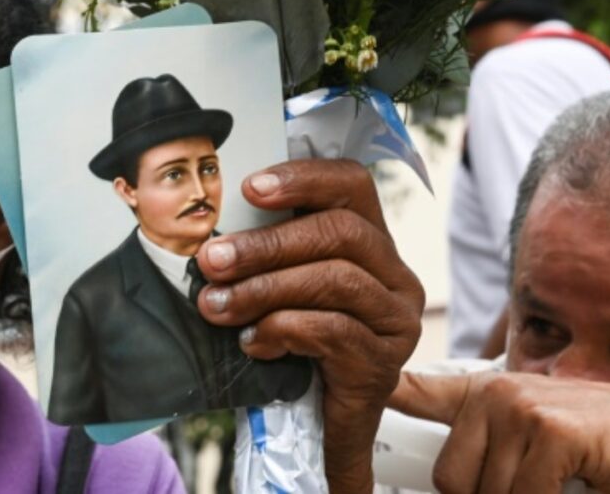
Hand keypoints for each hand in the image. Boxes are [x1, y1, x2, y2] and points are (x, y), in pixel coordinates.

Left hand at [195, 159, 424, 493]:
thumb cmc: (298, 348)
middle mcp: (397, 275)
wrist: (323, 432)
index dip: (304, 178)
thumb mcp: (287, 290)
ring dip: (266, 289)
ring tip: (217, 306)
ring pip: (337, 279)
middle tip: (211, 261)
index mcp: (375, 243)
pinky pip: (333, 330)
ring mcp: (397, 319)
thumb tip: (213, 231)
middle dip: (269, 244)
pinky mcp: (385, 362)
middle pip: (343, 232)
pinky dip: (283, 329)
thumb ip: (270, 255)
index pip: (353, 185)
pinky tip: (254, 342)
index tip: (249, 188)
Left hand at [389, 371, 609, 493]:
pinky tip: (576, 484)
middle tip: (531, 488)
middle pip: (450, 479)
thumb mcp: (534, 446)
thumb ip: (489, 453)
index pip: (418, 390)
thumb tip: (447, 481)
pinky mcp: (548, 429)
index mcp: (490, 394)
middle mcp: (496, 392)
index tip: (364, 408)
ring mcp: (521, 406)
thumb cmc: (602, 451)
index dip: (385, 400)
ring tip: (558, 485)